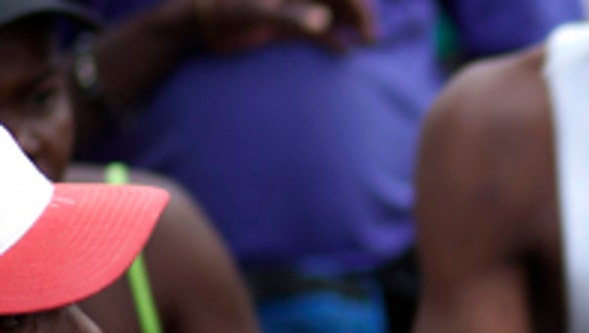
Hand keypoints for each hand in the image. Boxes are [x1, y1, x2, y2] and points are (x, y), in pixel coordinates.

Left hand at [178, 0, 378, 52]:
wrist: (197, 24)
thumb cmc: (223, 10)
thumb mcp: (255, 12)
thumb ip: (289, 17)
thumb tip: (322, 23)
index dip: (355, 1)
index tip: (365, 21)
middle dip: (358, 12)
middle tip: (371, 36)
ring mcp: (291, 7)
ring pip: (331, 12)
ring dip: (350, 25)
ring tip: (366, 43)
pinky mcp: (285, 25)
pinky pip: (316, 31)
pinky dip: (332, 40)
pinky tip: (345, 51)